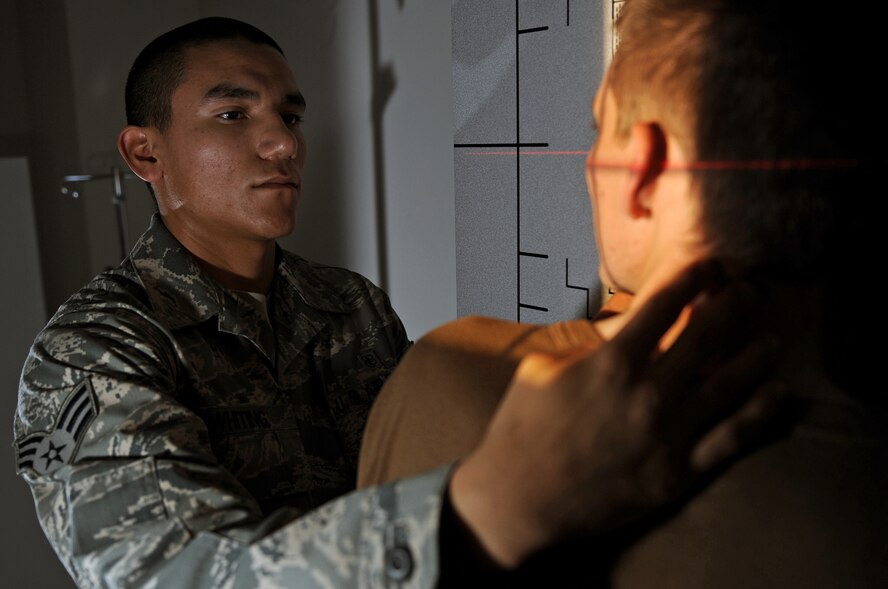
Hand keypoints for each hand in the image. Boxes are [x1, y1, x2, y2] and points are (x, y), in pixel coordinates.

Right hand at [448, 261, 783, 567]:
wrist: (519, 496)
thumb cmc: (523, 424)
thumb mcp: (545, 365)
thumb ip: (591, 340)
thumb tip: (626, 318)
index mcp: (611, 361)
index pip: (664, 306)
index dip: (692, 278)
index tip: (711, 266)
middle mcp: (647, 392)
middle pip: (705, 337)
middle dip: (733, 306)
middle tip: (751, 291)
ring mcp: (666, 434)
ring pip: (728, 384)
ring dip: (755, 354)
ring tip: (773, 338)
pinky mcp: (676, 473)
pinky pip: (729, 439)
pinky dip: (758, 413)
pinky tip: (776, 392)